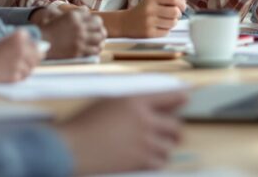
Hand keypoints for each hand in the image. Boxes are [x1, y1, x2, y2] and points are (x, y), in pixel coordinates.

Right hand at [0, 30, 39, 82]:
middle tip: (21, 61)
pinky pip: (25, 76)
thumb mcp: (6, 41)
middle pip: (38, 56)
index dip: (34, 50)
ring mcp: (18, 62)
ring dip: (26, 68)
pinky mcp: (15, 75)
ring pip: (32, 67)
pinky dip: (20, 75)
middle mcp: (20, 48)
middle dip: (33, 59)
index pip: (36, 44)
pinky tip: (10, 72)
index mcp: (18, 36)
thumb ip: (24, 43)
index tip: (29, 52)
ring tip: (12, 66)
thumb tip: (45, 48)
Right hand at [38, 7, 106, 58]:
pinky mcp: (78, 50)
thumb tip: (86, 9)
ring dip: (101, 40)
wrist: (41, 42)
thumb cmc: (50, 28)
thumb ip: (75, 13)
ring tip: (100, 42)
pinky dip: (97, 49)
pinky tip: (95, 49)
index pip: (94, 18)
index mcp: (75, 16)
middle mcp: (79, 26)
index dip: (97, 23)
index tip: (96, 27)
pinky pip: (95, 50)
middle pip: (99, 27)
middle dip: (101, 30)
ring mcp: (79, 39)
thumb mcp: (62, 16)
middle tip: (101, 34)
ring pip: (99, 38)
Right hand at [58, 92, 185, 174]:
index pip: (169, 95)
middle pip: (175, 125)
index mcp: (134, 100)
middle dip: (174, 130)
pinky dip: (156, 161)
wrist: (71, 148)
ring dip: (164, 147)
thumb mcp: (107, 102)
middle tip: (171, 132)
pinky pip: (161, 161)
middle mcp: (144, 119)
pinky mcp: (141, 161)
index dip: (180, 97)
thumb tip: (148, 106)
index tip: (186, 98)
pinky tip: (146, 158)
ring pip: (169, 146)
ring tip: (153, 147)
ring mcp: (145, 141)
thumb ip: (130, 102)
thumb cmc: (83, 125)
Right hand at [120, 0, 186, 37]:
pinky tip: (160, 28)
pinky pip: (166, 32)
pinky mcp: (149, 33)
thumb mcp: (151, 0)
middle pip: (175, 12)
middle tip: (174, 15)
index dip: (181, 3)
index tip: (182, 7)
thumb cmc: (141, 10)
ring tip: (166, 22)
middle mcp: (150, 9)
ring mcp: (149, 22)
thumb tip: (183, 0)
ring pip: (173, 23)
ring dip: (173, 23)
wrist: (124, 23)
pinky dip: (166, 30)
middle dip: (178, 14)